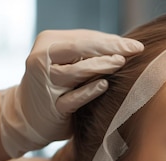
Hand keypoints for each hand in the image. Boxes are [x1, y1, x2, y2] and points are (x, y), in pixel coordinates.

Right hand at [0, 29, 143, 157]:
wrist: (29, 115)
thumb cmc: (59, 83)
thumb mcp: (69, 61)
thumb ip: (92, 52)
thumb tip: (127, 46)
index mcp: (48, 44)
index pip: (84, 39)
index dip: (111, 41)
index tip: (136, 46)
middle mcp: (42, 61)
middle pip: (78, 50)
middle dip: (108, 49)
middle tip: (132, 51)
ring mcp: (46, 85)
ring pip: (74, 72)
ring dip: (99, 67)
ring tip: (120, 62)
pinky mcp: (53, 108)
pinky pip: (73, 99)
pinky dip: (88, 92)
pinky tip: (104, 85)